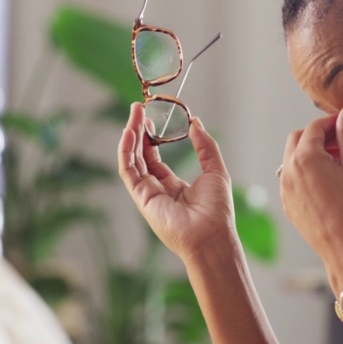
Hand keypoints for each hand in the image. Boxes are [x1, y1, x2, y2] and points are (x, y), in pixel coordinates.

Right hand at [117, 103, 236, 260]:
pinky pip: (128, 171)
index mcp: (173, 186)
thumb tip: (195, 123)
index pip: (155, 158)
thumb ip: (205, 146)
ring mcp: (147, 194)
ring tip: (134, 113)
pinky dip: (125, 151)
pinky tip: (130, 132)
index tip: (151, 117)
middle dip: (138, 131)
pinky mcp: (141, 198)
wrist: (212, 235)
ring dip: (131, 136)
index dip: (150, 137)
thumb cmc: (217, 210)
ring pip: (132, 160)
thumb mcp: (216, 170)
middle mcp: (157, 190)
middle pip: (140, 156)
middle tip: (138, 108)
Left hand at [280, 105, 342, 288]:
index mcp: (305, 158)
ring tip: (336, 162)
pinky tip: (328, 182)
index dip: (332, 122)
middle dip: (317, 136)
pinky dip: (305, 172)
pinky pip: (292, 180)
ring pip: (292, 160)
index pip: (314, 127)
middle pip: (298, 139)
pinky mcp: (288, 206)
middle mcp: (288, 172)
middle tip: (341, 141)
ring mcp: (285, 191)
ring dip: (310, 153)